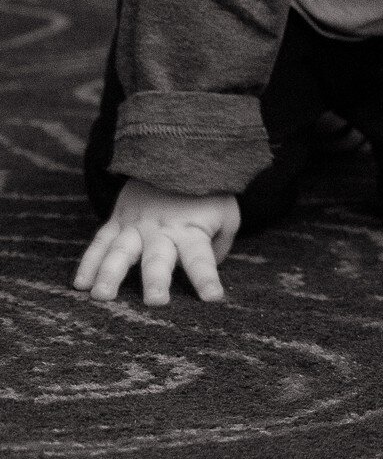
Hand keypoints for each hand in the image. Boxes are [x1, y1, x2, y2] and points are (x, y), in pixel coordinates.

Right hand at [74, 180, 238, 303]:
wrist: (178, 157)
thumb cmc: (208, 195)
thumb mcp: (226, 215)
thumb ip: (218, 245)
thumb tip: (204, 274)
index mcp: (192, 230)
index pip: (201, 259)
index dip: (206, 278)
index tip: (213, 297)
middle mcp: (162, 230)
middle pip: (158, 257)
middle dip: (157, 280)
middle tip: (155, 301)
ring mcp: (136, 224)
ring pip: (121, 250)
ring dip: (111, 273)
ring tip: (102, 295)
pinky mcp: (117, 220)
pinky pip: (100, 242)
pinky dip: (89, 262)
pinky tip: (81, 283)